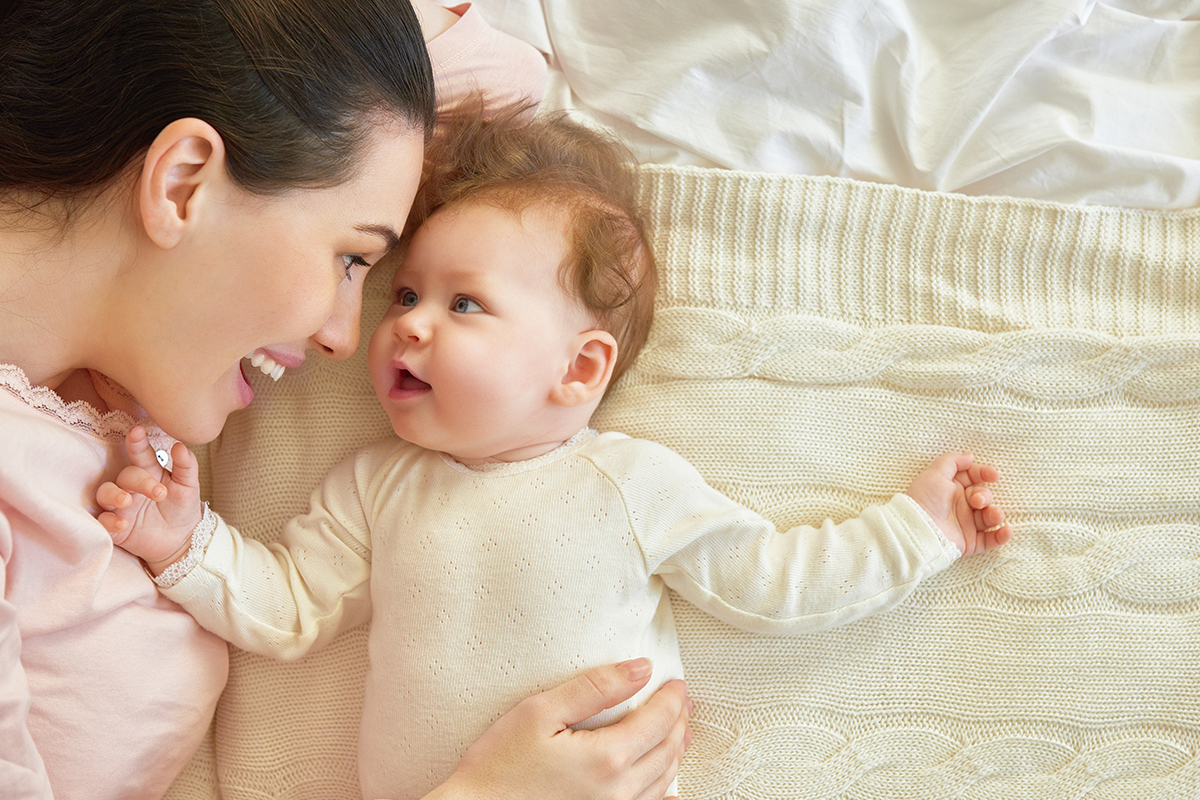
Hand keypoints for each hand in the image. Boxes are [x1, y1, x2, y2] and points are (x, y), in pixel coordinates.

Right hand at [95, 426, 203, 571]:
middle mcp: (130, 486)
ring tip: (127, 501)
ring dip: (114, 495)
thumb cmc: (182, 507)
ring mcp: (119, 506)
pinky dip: (108, 522)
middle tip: (159, 492)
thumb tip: (180, 445)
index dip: (137, 443)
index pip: (140, 454)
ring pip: (105, 493)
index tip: (137, 432)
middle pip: (125, 475)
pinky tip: (122, 525)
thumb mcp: (188, 486)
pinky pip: (102, 521)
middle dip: (139, 481)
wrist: (181, 539)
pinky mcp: (113, 526)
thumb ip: (186, 466)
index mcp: (149, 472)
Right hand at [433, 659, 691, 799]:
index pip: (658, 721)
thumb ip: (595, 688)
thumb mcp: (540, 712)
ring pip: (663, 781)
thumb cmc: (498, 766)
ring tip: (679, 732)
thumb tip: (641, 669)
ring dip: (675, 752)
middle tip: (682, 702)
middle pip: (667, 751)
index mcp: (608, 758)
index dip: (672, 698)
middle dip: (678, 721)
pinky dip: (664, 791)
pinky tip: (666, 785)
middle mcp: (619, 791)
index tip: (677, 683)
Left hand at [905, 453, 1011, 556]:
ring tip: (994, 515)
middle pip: (983, 496)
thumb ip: (952, 461)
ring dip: (996, 514)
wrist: (918, 529)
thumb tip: (970, 456)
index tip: (993, 476)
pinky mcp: (969, 541)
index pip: (973, 477)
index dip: (984, 474)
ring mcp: (965, 524)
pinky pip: (990, 540)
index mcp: (951, 488)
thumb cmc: (924, 499)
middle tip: (977, 502)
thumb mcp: (935, 473)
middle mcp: (960, 505)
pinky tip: (1007, 531)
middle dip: (985, 496)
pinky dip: (1001, 536)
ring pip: (989, 517)